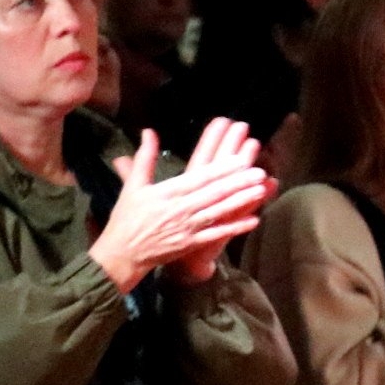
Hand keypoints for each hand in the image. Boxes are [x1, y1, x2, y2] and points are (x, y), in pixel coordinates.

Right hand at [89, 125, 272, 295]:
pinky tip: (254, 219)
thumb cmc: (127, 217)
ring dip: (241, 201)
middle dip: (238, 182)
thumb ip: (144, 157)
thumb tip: (149, 131)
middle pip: (213, 194)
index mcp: (166, 193)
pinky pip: (216, 235)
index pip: (198, 178)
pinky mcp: (191, 244)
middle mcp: (179, 210)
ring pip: (218, 212)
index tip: (240, 159)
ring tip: (261, 189)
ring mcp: (187, 228)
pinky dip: (235, 228)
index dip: (220, 170)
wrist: (122, 253)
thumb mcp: (133, 185)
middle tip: (259, 171)